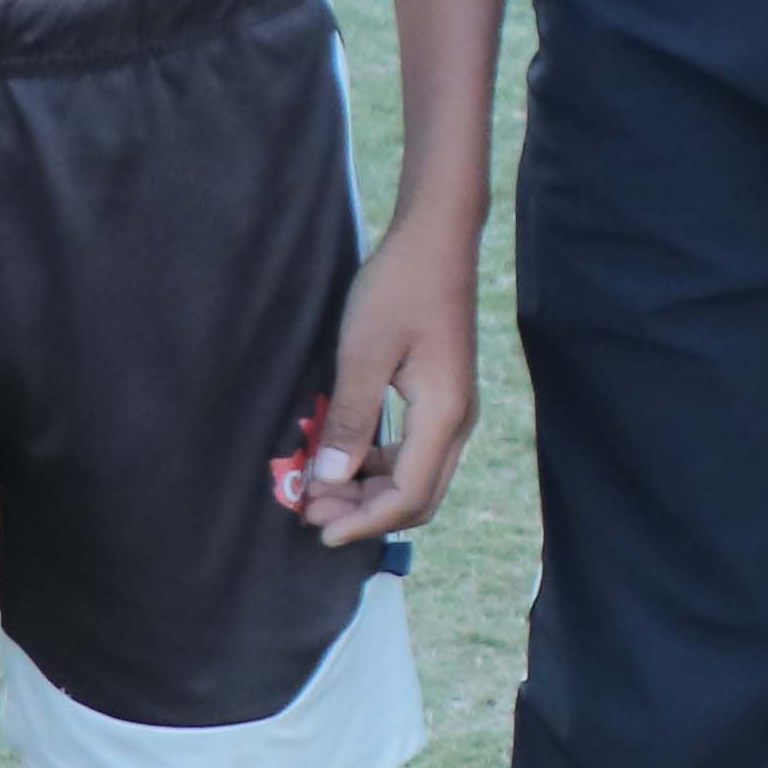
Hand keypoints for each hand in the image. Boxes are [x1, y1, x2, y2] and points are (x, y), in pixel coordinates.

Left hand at [291, 208, 480, 545]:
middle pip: (418, 497)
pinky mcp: (441, 397)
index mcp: (443, 414)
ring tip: (319, 488)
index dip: (363, 521)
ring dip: (369, 492)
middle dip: (365, 514)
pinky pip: (414, 452)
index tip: (317, 528)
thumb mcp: (364, 351)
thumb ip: (350, 418)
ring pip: (417, 477)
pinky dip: (378, 466)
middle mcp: (456, 421)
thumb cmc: (399, 287)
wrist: (436, 238)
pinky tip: (343, 456)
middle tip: (310, 510)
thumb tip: (331, 481)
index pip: (408, 495)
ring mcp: (452, 409)